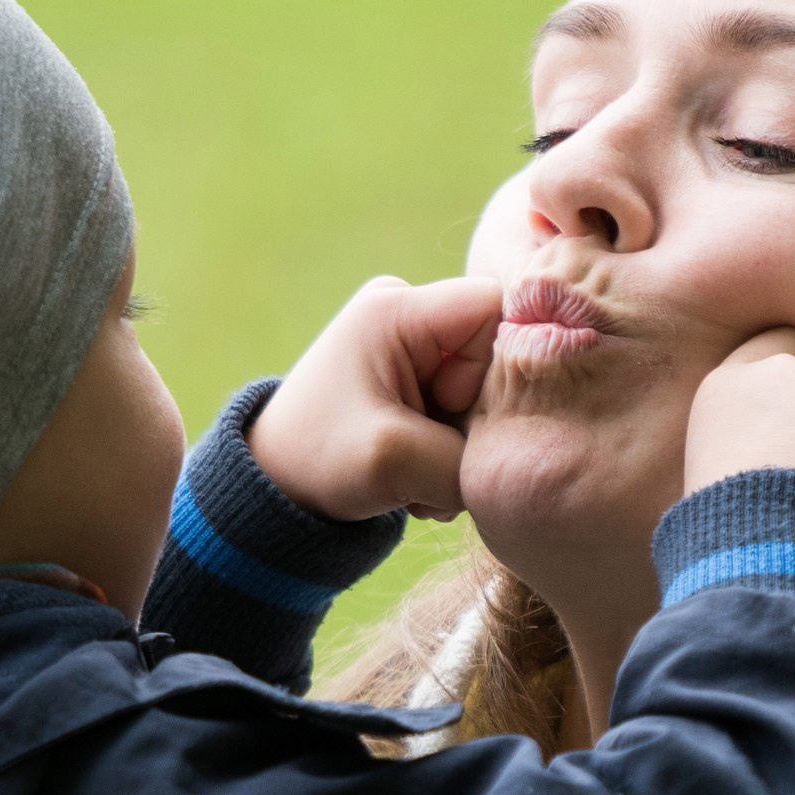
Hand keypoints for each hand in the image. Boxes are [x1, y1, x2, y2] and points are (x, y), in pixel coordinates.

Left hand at [249, 276, 503, 521]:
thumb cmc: (318, 461)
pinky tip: (415, 472)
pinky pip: (464, 407)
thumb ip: (469, 457)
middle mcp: (407, 312)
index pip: (496, 306)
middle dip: (474, 418)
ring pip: (483, 390)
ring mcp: (411, 345)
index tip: (453, 411)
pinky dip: (448, 449)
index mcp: (397, 308)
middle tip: (430, 463)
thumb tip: (519, 460)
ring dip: (460, 444)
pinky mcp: (414, 378)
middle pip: (494, 353)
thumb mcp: (394, 461)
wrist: (274, 487)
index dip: (498, 362)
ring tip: (416, 475)